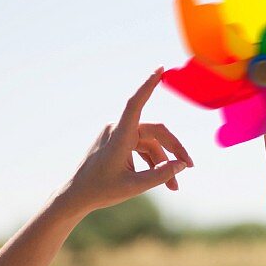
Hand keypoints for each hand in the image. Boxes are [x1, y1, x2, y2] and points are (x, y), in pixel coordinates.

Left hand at [60, 68, 193, 214]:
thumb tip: (181, 165)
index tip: (160, 69)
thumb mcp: (134, 187)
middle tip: (189, 167)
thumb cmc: (101, 190)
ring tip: (174, 186)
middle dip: (174, 150)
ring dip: (164, 162)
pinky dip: (153, 162)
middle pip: (156, 132)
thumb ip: (160, 175)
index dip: (148, 85)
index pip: (135, 104)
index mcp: (119, 135)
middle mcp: (118, 130)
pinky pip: (142, 148)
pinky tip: (163, 180)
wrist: (77, 196)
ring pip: (151, 143)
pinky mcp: (118, 142)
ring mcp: (118, 135)